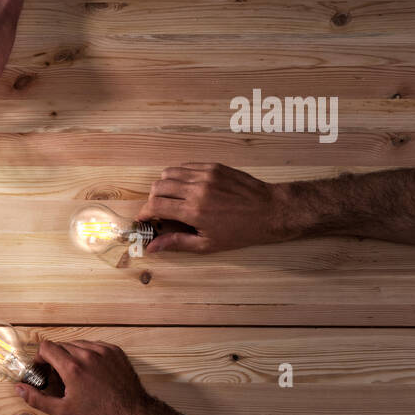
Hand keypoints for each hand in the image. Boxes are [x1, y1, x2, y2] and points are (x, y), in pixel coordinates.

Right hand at [14, 340, 154, 414]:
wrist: (132, 413)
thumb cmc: (99, 414)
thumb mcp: (64, 411)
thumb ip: (37, 399)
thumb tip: (19, 389)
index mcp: (72, 368)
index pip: (47, 347)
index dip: (41, 357)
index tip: (43, 368)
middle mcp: (87, 354)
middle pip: (61, 345)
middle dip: (56, 358)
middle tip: (60, 376)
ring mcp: (103, 351)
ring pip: (78, 344)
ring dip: (72, 355)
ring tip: (76, 374)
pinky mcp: (115, 351)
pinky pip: (95, 345)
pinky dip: (89, 354)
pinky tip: (91, 370)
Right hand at [136, 163, 292, 253]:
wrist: (270, 211)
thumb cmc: (241, 232)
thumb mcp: (207, 244)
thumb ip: (177, 243)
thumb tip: (152, 247)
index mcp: (194, 212)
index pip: (155, 206)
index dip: (144, 213)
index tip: (144, 219)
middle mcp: (197, 190)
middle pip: (158, 187)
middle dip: (153, 200)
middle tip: (159, 210)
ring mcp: (205, 175)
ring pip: (169, 173)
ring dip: (164, 186)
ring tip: (173, 197)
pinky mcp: (214, 167)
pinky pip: (185, 166)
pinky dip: (180, 176)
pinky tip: (187, 188)